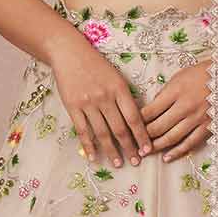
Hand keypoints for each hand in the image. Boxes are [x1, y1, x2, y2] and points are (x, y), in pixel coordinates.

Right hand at [48, 32, 151, 168]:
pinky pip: (83, 130)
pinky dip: (88, 146)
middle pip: (120, 128)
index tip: (148, 149)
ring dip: (111, 151)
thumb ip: (125, 97)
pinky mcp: (73, 106)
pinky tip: (94, 157)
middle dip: (129, 148)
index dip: (142, 136)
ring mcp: (88, 103)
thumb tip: (136, 120)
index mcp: (120, 89)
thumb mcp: (116, 77)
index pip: (134, 117)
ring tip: (118, 164)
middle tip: (136, 162)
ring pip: (103, 133)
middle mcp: (105, 97)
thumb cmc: (95, 64)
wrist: (69, 52)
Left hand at [140, 57, 211, 161]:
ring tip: (146, 152)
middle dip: (144, 137)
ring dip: (157, 147)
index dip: (138, 121)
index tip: (130, 127)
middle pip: (158, 126)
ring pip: (172, 137)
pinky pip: (190, 143)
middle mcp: (185, 106)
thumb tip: (150, 111)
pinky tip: (167, 157)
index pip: (150, 111)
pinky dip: (177, 152)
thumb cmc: (201, 74)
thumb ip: (164, 94)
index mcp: (175, 91)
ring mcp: (197, 118)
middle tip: (134, 144)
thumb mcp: (178, 78)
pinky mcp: (208, 127)